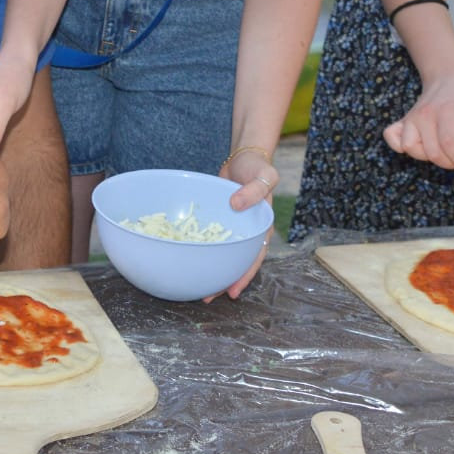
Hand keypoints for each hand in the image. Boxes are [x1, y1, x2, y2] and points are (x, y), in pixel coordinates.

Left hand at [206, 146, 278, 300]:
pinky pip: (211, 238)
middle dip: (224, 281)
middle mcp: (246, 232)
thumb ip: (254, 190)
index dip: (244, 276)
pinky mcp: (219, 220)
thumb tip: (236, 205)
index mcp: (261, 227)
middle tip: (207, 297)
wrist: (244, 156)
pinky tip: (190, 257)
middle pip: (236, 262)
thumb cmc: (257, 166)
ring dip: (213, 270)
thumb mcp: (263, 175)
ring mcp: (232, 228)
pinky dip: (204, 249)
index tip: (233, 291)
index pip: (254, 257)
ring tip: (198, 287)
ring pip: (223, 254)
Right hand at [383, 71, 453, 173]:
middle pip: (431, 152)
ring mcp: (410, 117)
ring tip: (441, 150)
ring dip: (427, 157)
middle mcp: (424, 114)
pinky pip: (392, 138)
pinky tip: (419, 145)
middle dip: (449, 163)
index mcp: (447, 111)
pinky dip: (401, 147)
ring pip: (411, 149)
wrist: (448, 79)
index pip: (449, 143)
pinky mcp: (402, 121)